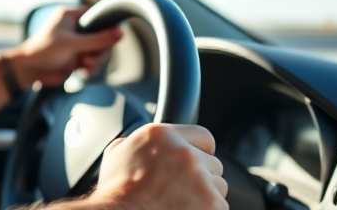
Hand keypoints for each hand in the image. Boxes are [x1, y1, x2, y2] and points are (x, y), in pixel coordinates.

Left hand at [6, 6, 121, 87]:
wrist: (29, 71)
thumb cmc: (44, 51)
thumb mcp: (72, 44)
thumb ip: (97, 40)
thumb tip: (120, 33)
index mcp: (70, 16)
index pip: (95, 16)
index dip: (105, 27)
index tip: (109, 38)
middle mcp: (74, 28)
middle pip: (101, 36)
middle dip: (99, 50)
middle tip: (90, 57)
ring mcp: (75, 44)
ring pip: (98, 51)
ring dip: (95, 60)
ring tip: (84, 65)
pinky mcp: (75, 58)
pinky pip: (92, 62)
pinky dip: (90, 68)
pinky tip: (82, 72)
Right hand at [90, 124, 227, 209]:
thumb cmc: (116, 192)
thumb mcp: (116, 153)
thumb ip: (136, 141)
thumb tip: (140, 141)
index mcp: (162, 135)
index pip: (203, 136)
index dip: (198, 151)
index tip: (193, 163)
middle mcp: (183, 152)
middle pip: (213, 163)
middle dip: (202, 176)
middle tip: (181, 189)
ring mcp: (199, 177)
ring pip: (218, 186)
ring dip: (206, 195)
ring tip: (181, 202)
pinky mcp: (210, 202)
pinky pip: (220, 206)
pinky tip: (184, 209)